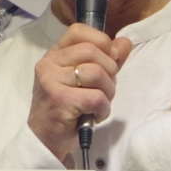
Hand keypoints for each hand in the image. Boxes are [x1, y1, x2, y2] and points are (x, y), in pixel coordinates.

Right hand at [29, 23, 133, 165]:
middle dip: (110, 72)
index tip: (109, 59)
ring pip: (97, 74)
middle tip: (104, 90)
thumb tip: (125, 42)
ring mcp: (52, 81)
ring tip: (99, 104)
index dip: (101, 41)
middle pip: (93, 52)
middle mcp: (49, 64)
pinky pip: (96, 97)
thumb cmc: (66, 109)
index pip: (79, 31)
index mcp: (54, 54)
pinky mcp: (60, 100)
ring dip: (108, 92)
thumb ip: (105, 60)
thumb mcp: (84, 80)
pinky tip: (94, 116)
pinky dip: (103, 109)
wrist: (45, 139)